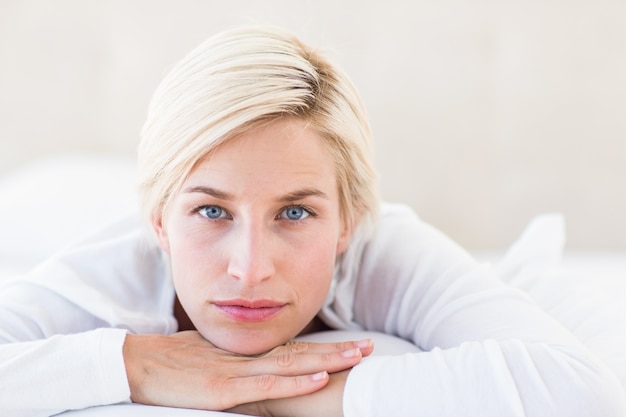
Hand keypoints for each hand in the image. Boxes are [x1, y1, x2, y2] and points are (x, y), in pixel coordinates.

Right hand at [123, 331, 373, 410]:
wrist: (136, 365)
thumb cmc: (172, 364)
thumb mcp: (211, 361)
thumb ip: (237, 365)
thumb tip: (258, 369)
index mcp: (245, 354)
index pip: (292, 350)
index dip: (323, 348)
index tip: (351, 345)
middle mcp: (247, 359)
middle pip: (300, 354)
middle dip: (336, 352)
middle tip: (369, 348)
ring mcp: (236, 373)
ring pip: (290, 365)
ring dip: (326, 361)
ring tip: (357, 357)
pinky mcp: (222, 389)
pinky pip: (264, 385)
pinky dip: (293, 382)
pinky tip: (317, 378)